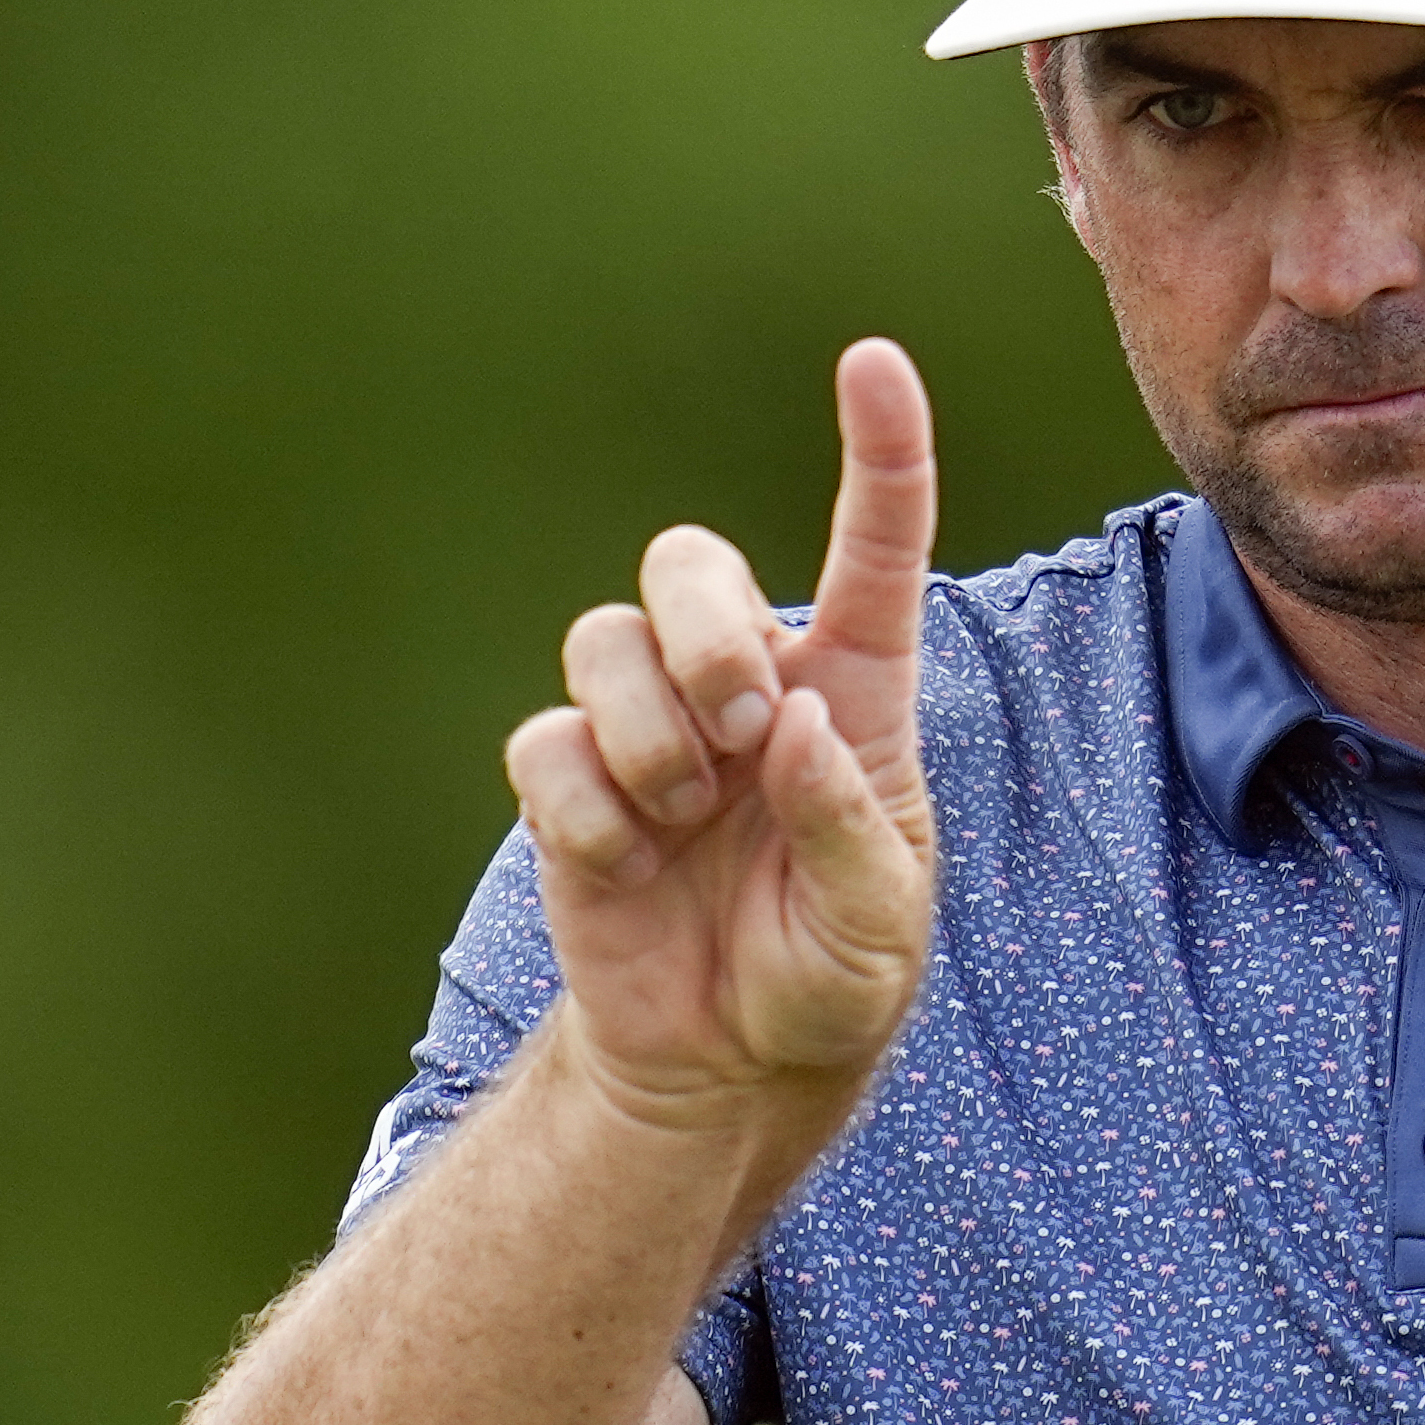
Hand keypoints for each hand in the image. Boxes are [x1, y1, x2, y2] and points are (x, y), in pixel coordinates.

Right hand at [503, 340, 938, 1119]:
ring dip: (645, 733)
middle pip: (691, 560)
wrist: (726, 1064)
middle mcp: (748, 683)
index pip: (874, 550)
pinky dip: (585, 809)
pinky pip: (545, 743)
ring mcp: (652, 726)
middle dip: (703, 631)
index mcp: (854, 693)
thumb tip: (794, 721)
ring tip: (682, 817)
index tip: (874, 360)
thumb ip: (844, 824)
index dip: (879, 453)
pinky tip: (628, 866)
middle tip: (741, 730)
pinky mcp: (573, 781)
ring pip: (602, 639)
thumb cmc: (829, 977)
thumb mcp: (877, 924)